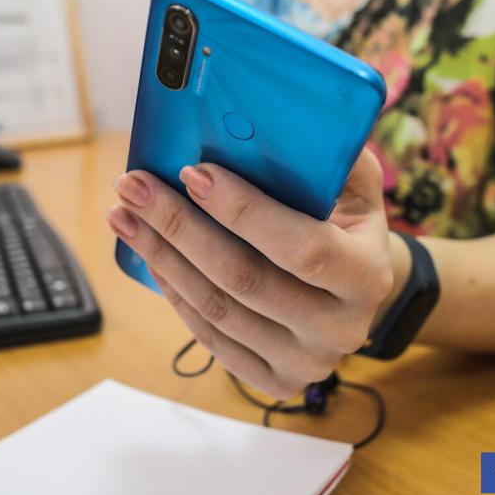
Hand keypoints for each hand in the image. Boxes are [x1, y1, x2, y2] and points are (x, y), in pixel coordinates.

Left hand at [106, 149, 393, 399]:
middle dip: (179, 227)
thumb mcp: (356, 184)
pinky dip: (174, 292)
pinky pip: (210, 338)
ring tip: (126, 214)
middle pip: (244, 279)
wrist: (357, 290)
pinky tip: (151, 255)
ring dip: (162, 256)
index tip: (194, 172)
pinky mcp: (275, 381)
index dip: (243, 212)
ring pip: (217, 309)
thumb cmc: (347, 223)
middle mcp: (341, 328)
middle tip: (135, 187)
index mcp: (368, 274)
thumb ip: (329, 153)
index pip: (302, 247)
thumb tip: (274, 113)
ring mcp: (306, 362)